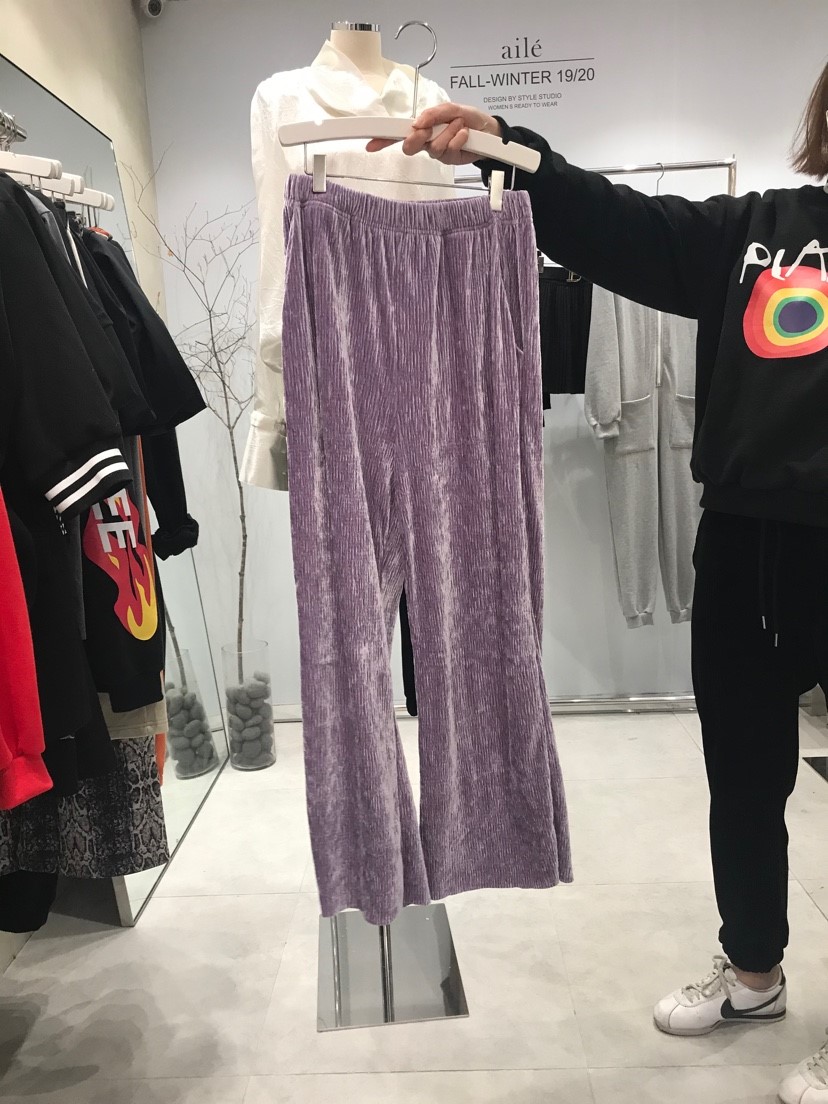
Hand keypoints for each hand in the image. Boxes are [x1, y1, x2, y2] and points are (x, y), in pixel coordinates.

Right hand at [366, 103, 502, 164]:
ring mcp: (437, 152)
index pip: (398, 133)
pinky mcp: (449, 160)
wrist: (489, 130)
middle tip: (427, 130)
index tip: (370, 143)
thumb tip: (419, 122)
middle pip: (409, 147)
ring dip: (448, 132)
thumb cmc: (469, 118)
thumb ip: (434, 113)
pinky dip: (458, 138)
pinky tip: (465, 134)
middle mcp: (426, 141)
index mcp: (422, 127)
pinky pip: (448, 150)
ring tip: (459, 125)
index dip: (383, 138)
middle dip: (418, 138)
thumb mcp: (451, 108)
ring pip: (433, 147)